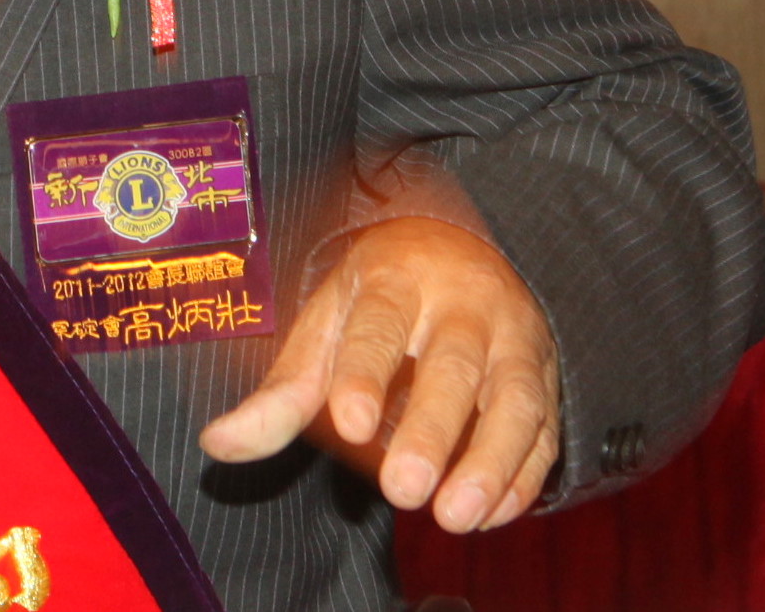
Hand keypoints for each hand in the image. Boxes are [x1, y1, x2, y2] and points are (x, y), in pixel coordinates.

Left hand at [198, 216, 559, 532]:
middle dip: (431, 429)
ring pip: (516, 398)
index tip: (349, 424)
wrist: (459, 246)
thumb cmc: (379, 300)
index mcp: (397, 279)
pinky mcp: (545, 376)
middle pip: (455, 364)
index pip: (380, 324)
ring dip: (490, 461)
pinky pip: (545, 427)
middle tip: (403, 489)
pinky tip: (492, 514)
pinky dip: (524, 474)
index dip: (364, 372)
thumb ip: (281, 392)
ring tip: (454, 517)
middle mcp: (463, 303)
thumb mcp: (325, 326)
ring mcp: (513, 338)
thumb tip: (218, 444)